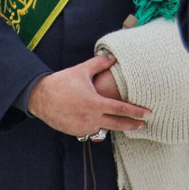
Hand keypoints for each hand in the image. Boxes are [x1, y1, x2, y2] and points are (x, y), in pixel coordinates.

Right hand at [28, 55, 150, 137]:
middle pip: (118, 125)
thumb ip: (99, 64)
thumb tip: (113, 57)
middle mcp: (91, 118)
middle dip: (132, 125)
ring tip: (122, 122)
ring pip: (104, 128)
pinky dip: (97, 125)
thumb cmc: (62, 82)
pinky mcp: (76, 132)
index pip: (121, 109)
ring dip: (113, 125)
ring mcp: (83, 127)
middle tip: (143, 125)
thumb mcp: (82, 70)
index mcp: (95, 103)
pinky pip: (91, 130)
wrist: (40, 97)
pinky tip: (99, 120)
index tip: (148, 114)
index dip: (136, 112)